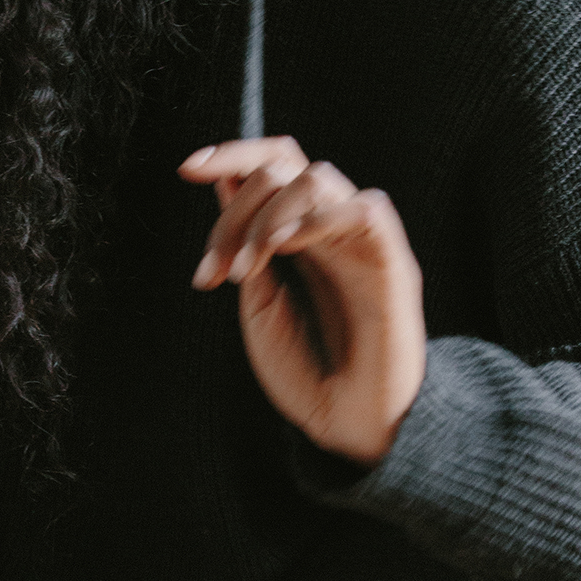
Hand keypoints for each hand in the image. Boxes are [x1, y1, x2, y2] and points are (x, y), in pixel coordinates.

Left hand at [181, 138, 425, 465]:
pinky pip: (366, 209)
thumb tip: (224, 182)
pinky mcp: (393, 264)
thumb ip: (246, 246)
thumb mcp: (258, 303)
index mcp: (301, 235)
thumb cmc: (305, 372)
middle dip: (236, 209)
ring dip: (269, 215)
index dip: (233, 155)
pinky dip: (319, 217)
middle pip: (287, 165)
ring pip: (319, 178)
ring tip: (248, 267)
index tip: (187, 169)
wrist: (348, 425)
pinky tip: (286, 245)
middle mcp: (333, 229)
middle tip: (216, 269)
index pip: (275, 166)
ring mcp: (364, 243)